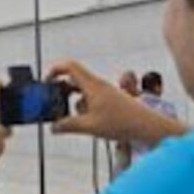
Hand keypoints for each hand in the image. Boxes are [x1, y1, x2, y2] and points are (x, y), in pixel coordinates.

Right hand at [47, 59, 181, 141]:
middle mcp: (98, 85)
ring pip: (82, 91)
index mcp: (92, 85)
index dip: (55, 70)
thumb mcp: (89, 127)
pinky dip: (85, 108)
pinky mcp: (110, 100)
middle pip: (73, 79)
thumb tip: (54, 127)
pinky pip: (91, 99)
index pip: (69, 66)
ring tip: (76, 120)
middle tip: (55, 104)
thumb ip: (68, 126)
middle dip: (62, 92)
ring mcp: (105, 92)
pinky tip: (88, 123)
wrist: (146, 126)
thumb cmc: (123, 123)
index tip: (46, 81)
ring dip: (75, 103)